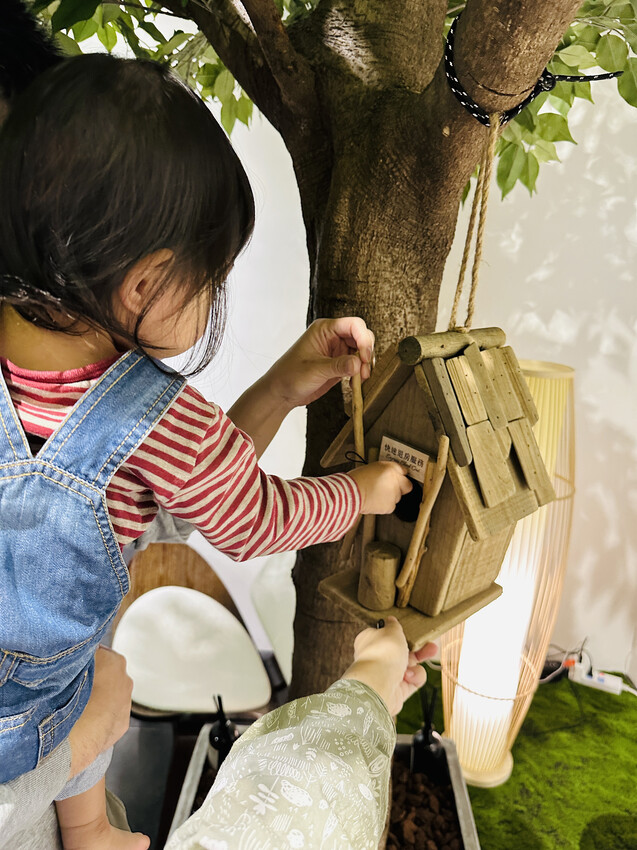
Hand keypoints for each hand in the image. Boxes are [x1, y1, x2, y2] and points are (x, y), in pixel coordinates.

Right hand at [67, 646, 132, 778]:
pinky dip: (100, 718)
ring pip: (110, 697)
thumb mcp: (72, 665)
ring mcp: (126, 703)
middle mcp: (125, 680)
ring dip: (98, 700)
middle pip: (108, 676)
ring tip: (79, 707)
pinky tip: (86, 721)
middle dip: (94, 680)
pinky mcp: (122, 724)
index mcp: (115, 661)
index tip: (75, 667)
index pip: (100, 653)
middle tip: (75, 688)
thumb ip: (78, 657)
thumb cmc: (76, 695)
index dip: (85, 660)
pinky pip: (110, 717)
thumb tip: (75, 654)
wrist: (82, 731)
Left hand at [264, 317, 374, 408]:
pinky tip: (356, 382)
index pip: (353, 325)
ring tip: (361, 378)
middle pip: (361, 336)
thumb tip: (357, 364)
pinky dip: (360, 372)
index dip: (363, 338)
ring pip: (361, 351)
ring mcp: (337, 350)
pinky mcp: (339, 364)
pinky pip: (357, 364)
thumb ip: (338, 365)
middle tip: (364, 370)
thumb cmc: (290, 376)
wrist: (282, 393)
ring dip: (365, 363)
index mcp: (324, 329)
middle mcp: (333, 337)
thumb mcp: (314, 370)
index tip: (364, 357)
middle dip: (366, 352)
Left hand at [343, 618, 436, 715]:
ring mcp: (388, 675)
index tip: (412, 632)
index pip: (386, 636)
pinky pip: (414, 680)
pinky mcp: (398, 690)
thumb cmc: (383, 652)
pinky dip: (414, 677)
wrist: (379, 683)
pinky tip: (407, 677)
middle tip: (431, 646)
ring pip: (411, 666)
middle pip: (402, 651)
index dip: (400, 634)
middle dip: (419, 649)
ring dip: (416, 665)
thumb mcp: (392, 630)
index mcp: (370, 641)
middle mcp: (378, 658)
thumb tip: (390, 620)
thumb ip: (394, 625)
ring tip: (415, 664)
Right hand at [348, 461, 411, 513]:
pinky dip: (384, 504)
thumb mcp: (372, 467)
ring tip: (376, 493)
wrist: (351, 493)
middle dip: (401, 487)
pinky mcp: (390, 506)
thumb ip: (386, 470)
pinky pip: (391, 505)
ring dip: (390, 496)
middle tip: (388, 487)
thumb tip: (394, 473)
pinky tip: (375, 500)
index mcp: (390, 468)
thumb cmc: (357, 479)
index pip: (404, 471)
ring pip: (398, 496)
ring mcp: (394, 494)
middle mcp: (395, 480)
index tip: (398, 477)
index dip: (400, 475)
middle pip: (407, 485)